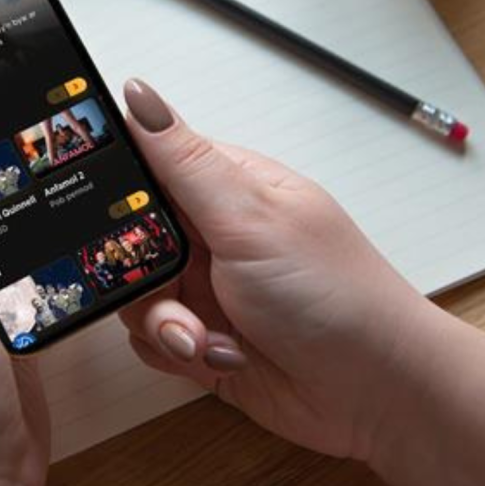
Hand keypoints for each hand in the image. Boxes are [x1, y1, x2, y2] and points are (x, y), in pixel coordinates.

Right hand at [118, 79, 433, 461]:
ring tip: (201, 333)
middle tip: (170, 285)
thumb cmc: (334, 293)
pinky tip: (215, 353)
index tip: (108, 217)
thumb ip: (184, 160)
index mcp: (222, 187)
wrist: (376, 393)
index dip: (116, 190)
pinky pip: (149, 336)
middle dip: (139, 271)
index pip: (144, 167)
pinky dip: (173, 349)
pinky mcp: (199, 334)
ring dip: (162, 319)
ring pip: (135, 291)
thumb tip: (138, 92)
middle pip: (129, 237)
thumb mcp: (249, 217)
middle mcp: (208, 233)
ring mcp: (204, 285)